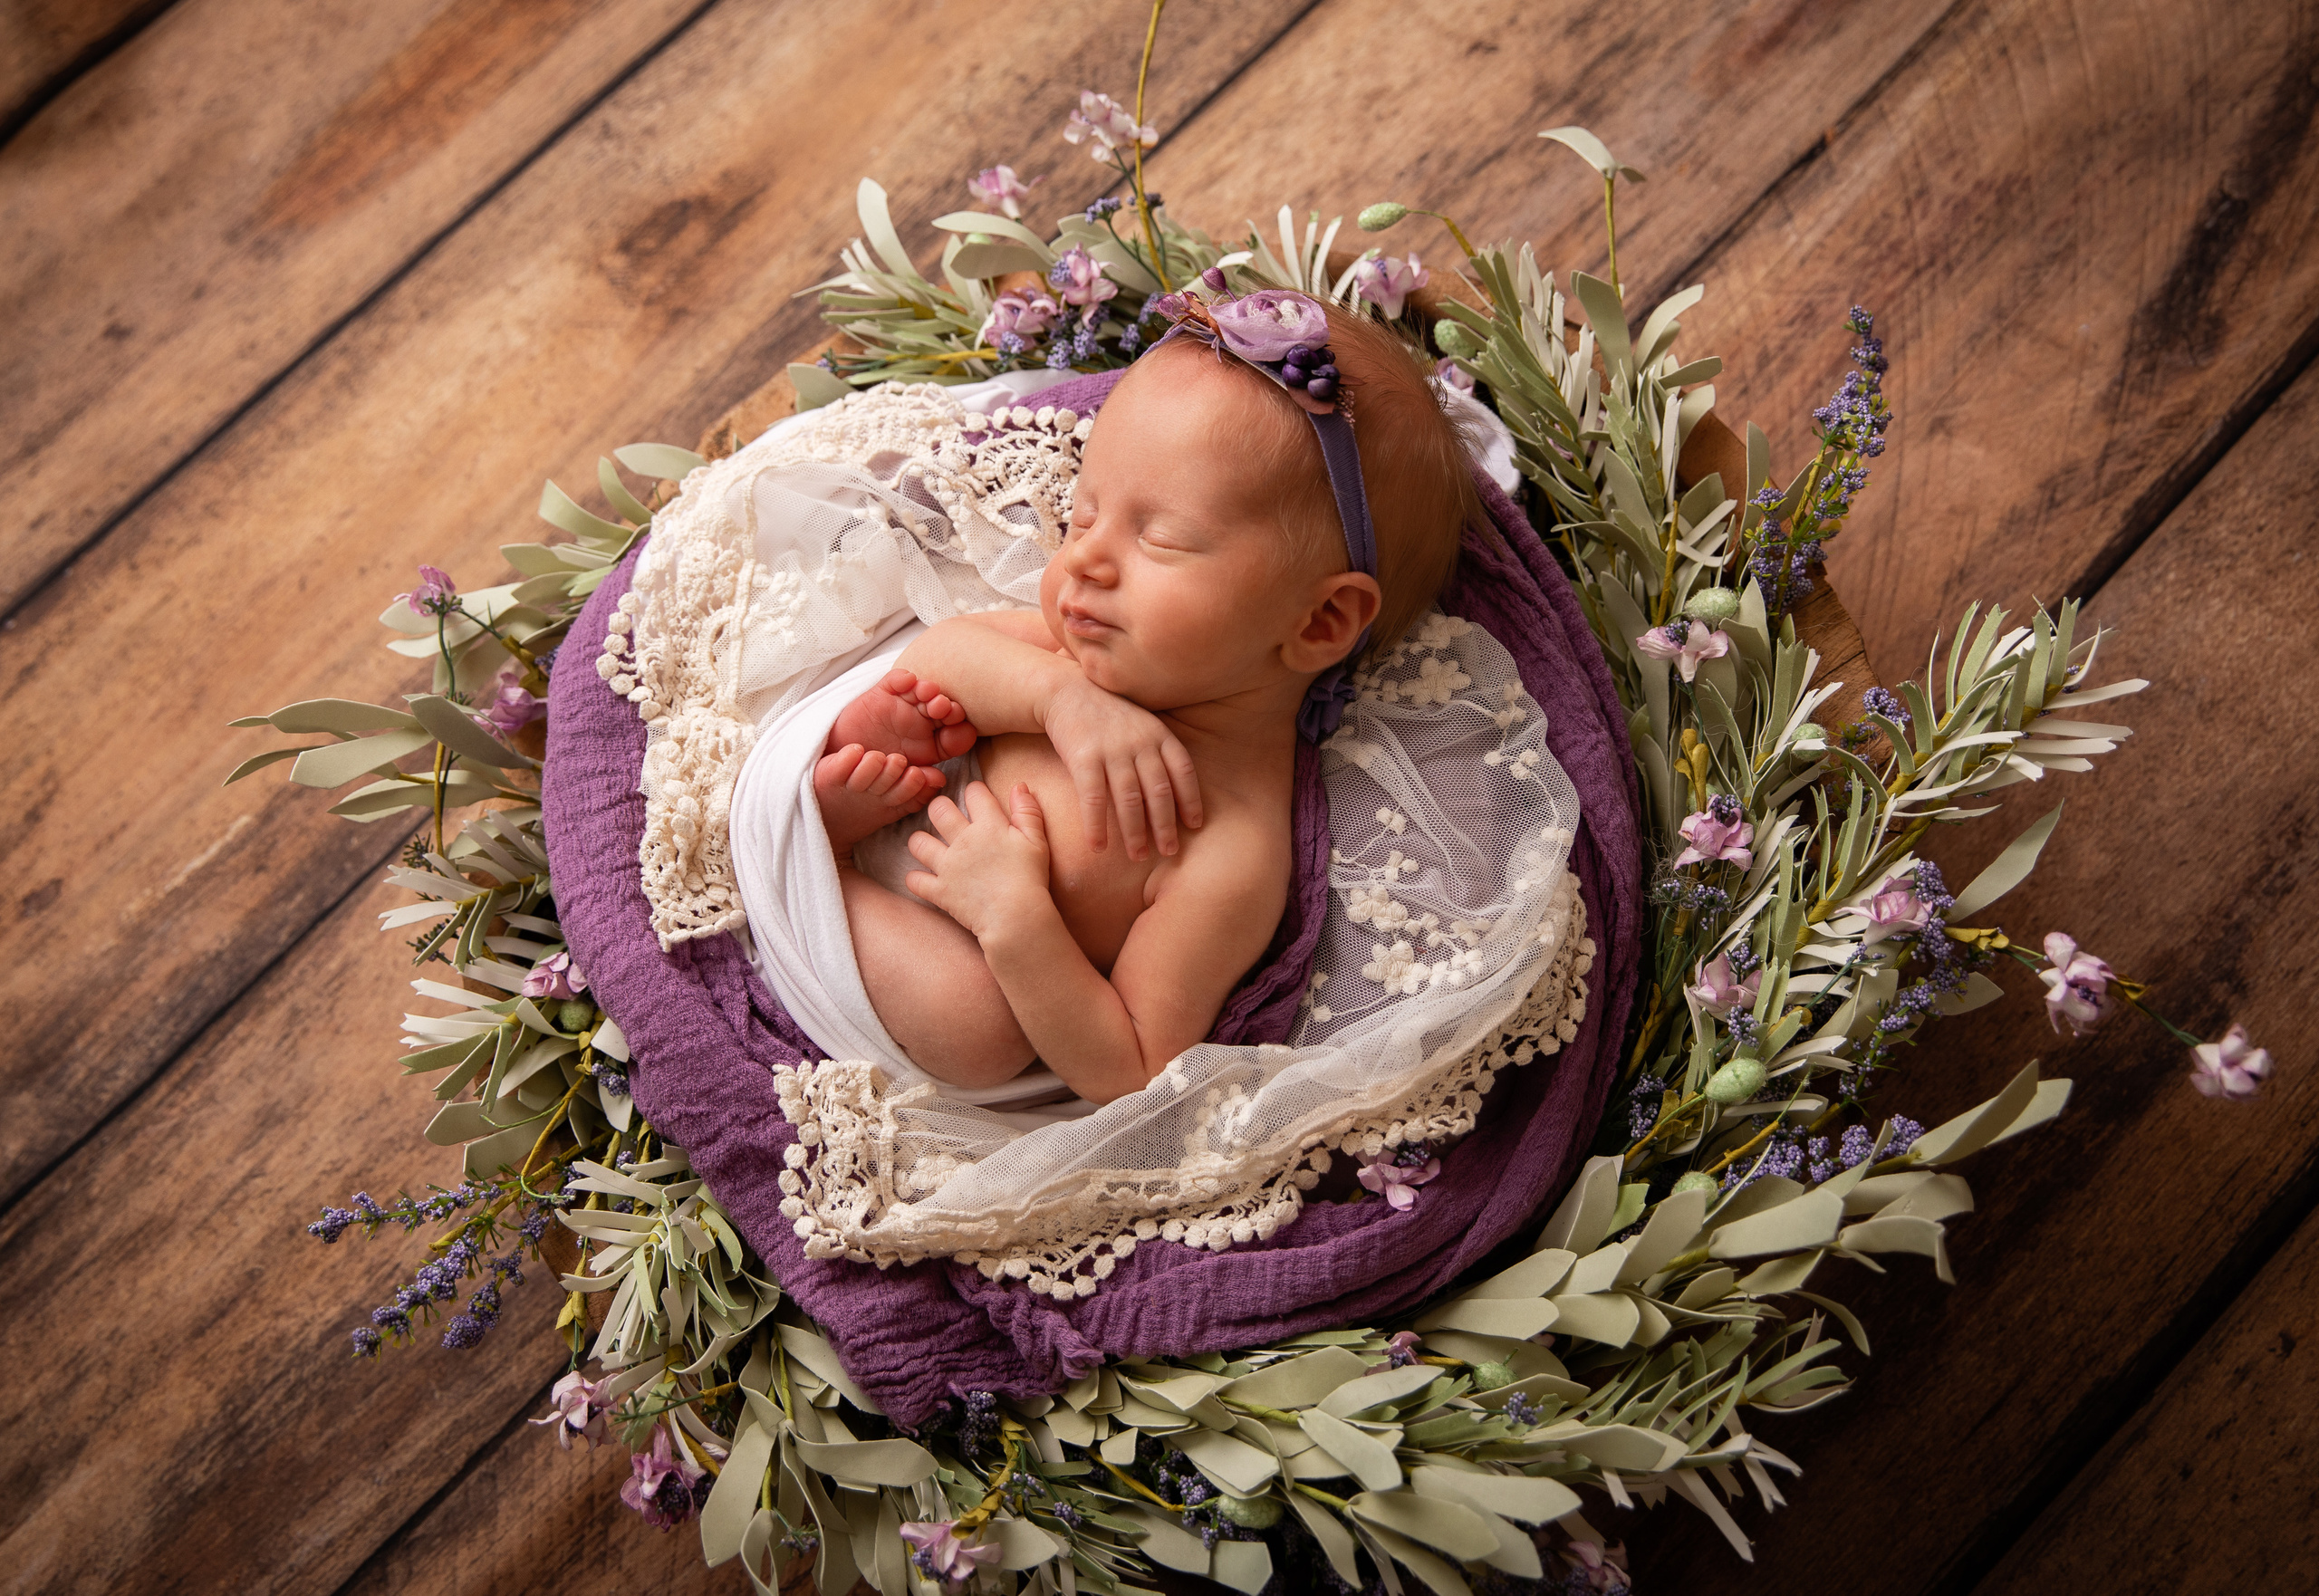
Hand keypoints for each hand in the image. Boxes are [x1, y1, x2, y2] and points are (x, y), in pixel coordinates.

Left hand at [903, 782, 1054, 941]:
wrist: (1016, 917)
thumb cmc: (1030, 879)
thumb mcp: (1037, 842)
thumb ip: (1027, 812)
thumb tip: (1020, 785)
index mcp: (989, 826)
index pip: (974, 792)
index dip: (975, 791)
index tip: (977, 798)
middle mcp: (963, 840)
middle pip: (938, 809)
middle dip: (939, 808)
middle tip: (946, 816)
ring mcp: (948, 865)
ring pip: (918, 842)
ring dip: (921, 842)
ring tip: (929, 846)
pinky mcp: (940, 890)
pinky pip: (914, 880)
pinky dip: (916, 880)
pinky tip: (924, 879)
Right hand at [1039, 676, 1203, 859]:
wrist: (1066, 691)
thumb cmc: (1109, 716)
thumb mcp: (1142, 724)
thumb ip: (1159, 752)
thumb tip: (1175, 795)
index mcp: (1158, 734)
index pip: (1183, 770)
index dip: (1191, 799)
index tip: (1195, 825)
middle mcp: (1139, 742)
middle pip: (1159, 791)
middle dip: (1166, 825)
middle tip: (1170, 851)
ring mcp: (1112, 750)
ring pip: (1129, 800)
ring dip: (1135, 832)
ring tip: (1138, 856)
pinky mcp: (1083, 758)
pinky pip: (1093, 799)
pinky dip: (1096, 826)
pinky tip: (1098, 847)